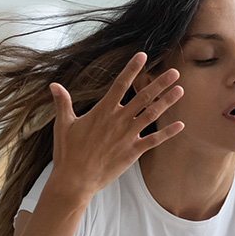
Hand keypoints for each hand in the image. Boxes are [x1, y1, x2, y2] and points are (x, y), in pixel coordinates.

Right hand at [47, 52, 183, 202]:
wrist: (75, 179)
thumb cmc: (68, 152)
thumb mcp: (63, 124)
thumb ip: (62, 103)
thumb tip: (54, 85)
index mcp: (102, 111)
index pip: (120, 84)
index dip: (132, 69)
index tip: (143, 55)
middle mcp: (118, 120)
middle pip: (142, 97)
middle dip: (159, 84)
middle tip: (174, 72)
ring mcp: (127, 136)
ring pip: (151, 115)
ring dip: (166, 102)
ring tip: (180, 90)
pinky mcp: (133, 152)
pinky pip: (154, 140)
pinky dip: (168, 133)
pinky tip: (181, 125)